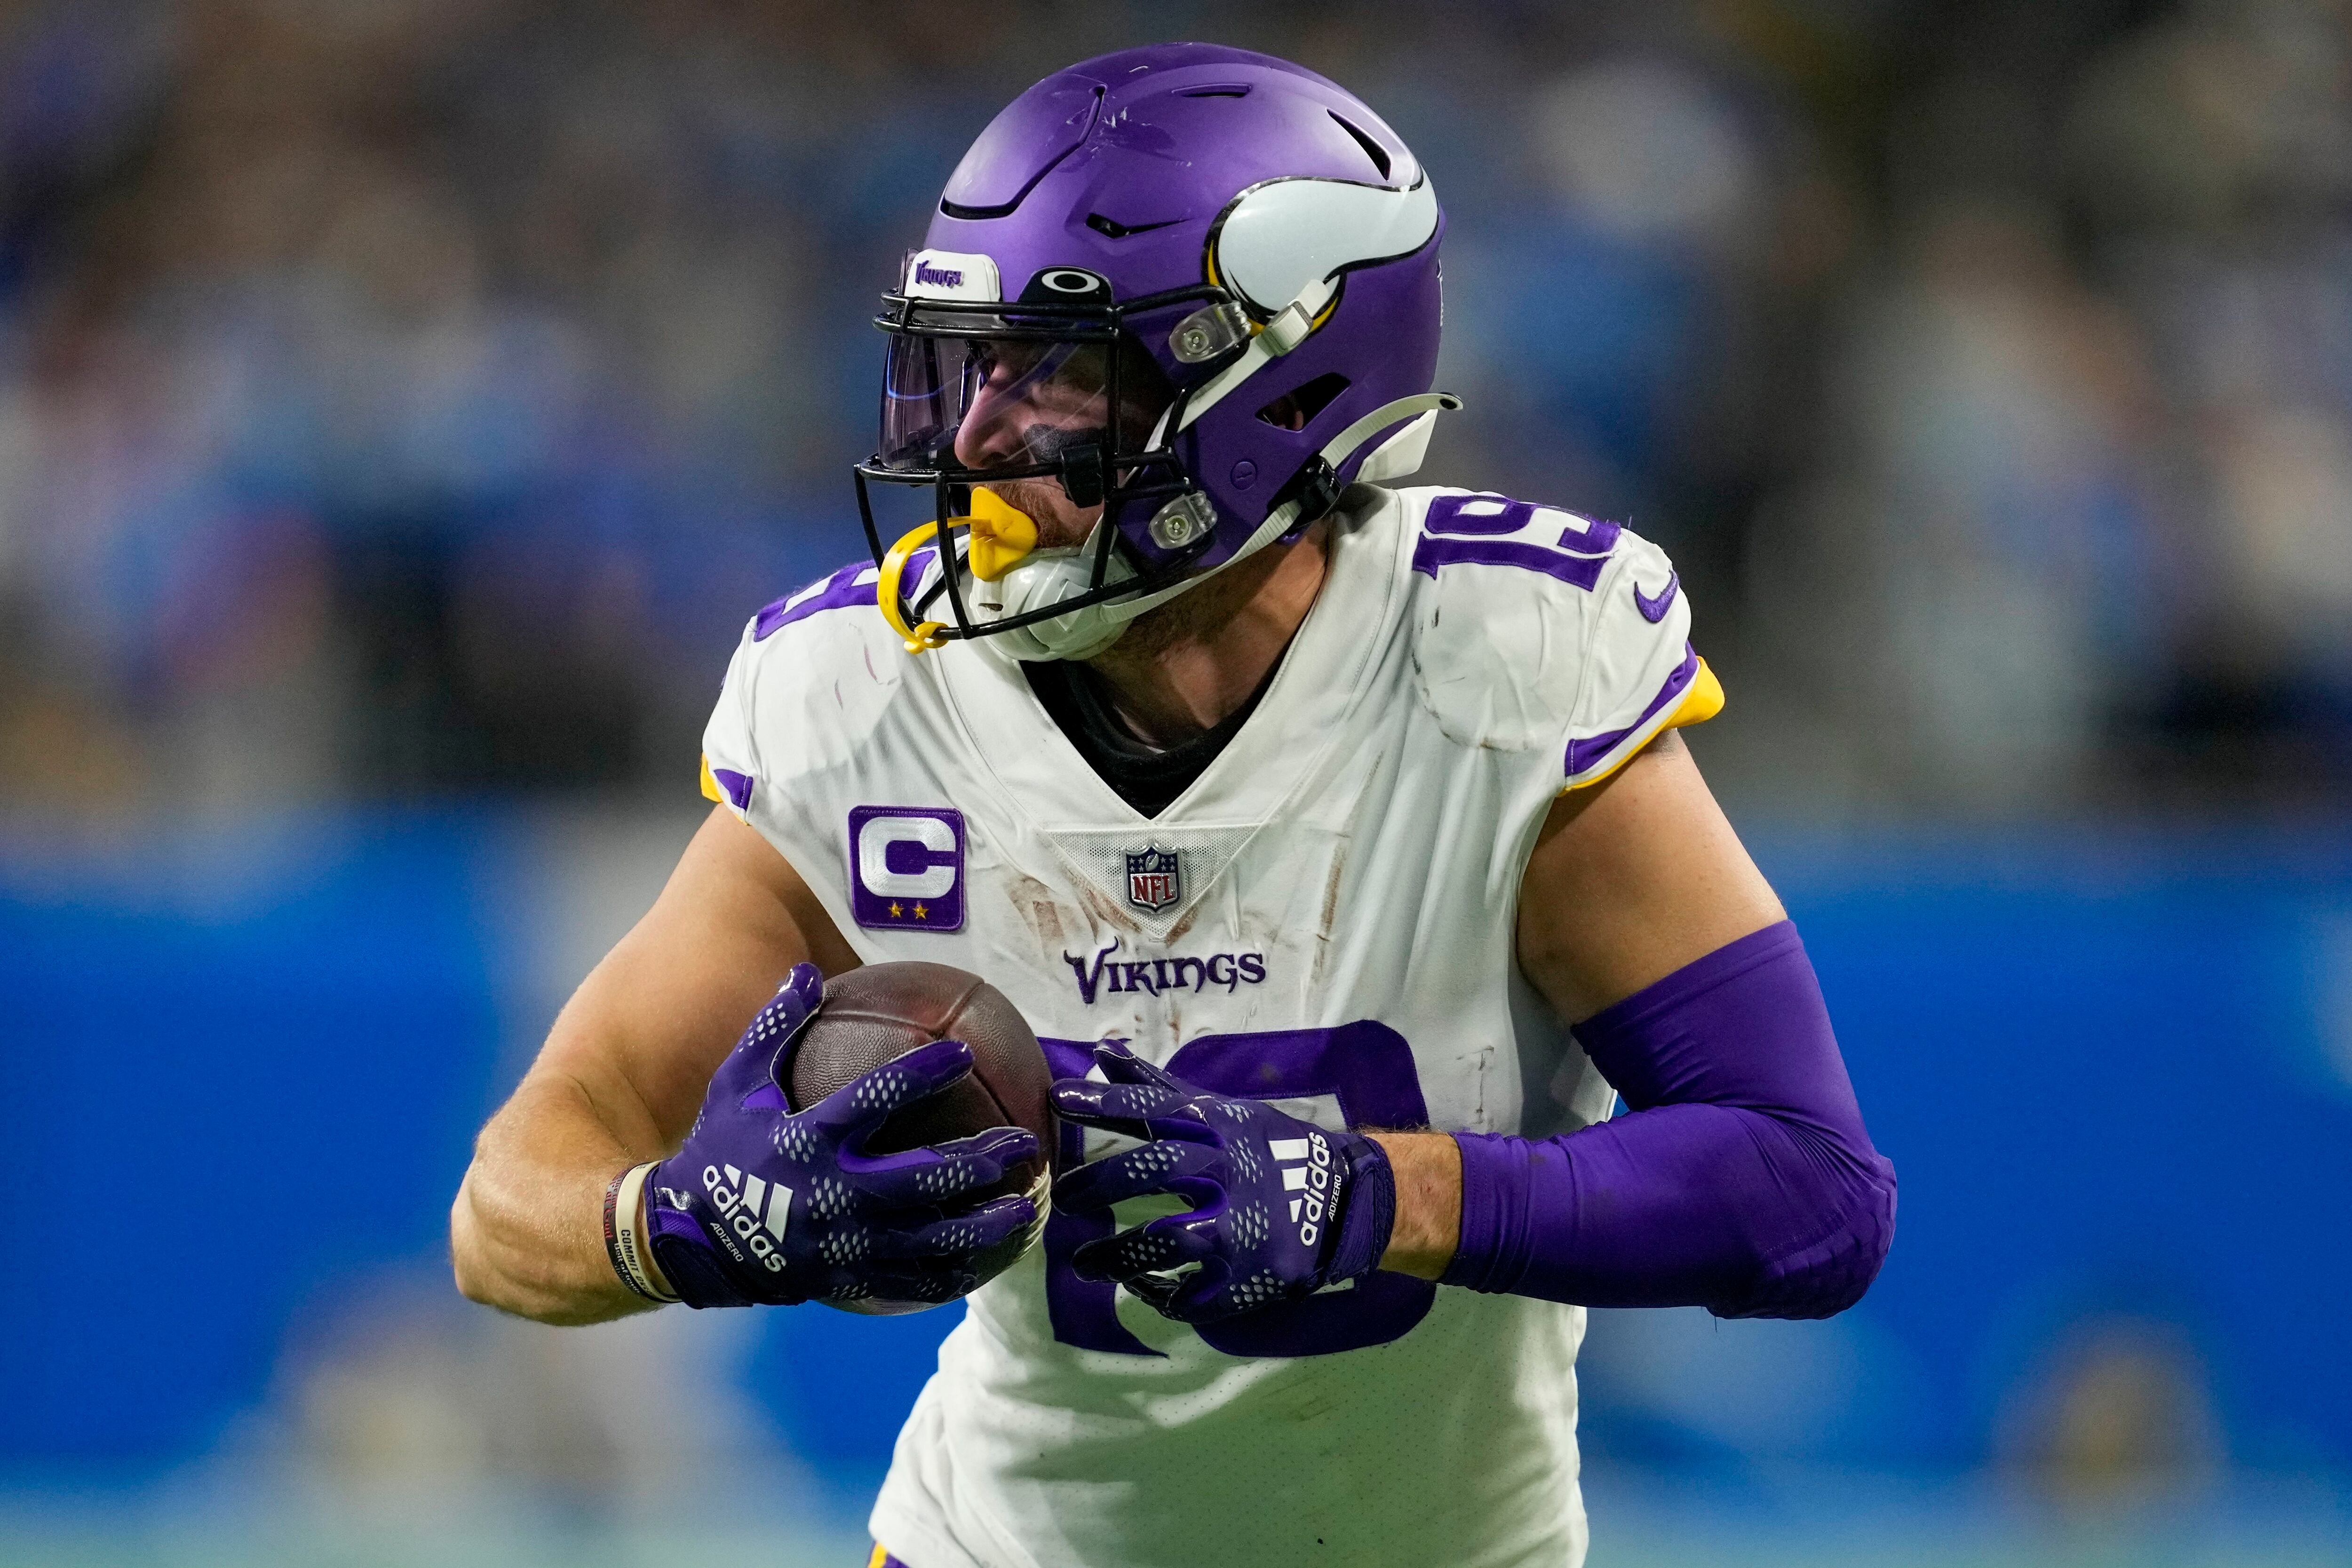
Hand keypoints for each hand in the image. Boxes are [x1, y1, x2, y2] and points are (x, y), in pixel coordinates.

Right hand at [645, 964, 1039, 1308]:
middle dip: (979, 1161)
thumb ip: (774, 1028)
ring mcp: (843, 1243)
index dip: (921, 1073)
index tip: (962, 1050)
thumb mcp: (736, 1084)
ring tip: (1025, 1209)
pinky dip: (953, 1275)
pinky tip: (988, 1263)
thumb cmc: (719, 1149)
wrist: (687, 1239)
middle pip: (922, 1177)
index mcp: (809, 1139)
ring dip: (982, 1226)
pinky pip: (910, 1282)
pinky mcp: (846, 1279)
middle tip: (1023, 1142)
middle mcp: (833, 1193)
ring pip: (928, 1238)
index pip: (875, 1098)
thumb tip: (805, 971)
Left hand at [1050, 1044, 1394, 1322]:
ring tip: (1085, 1263)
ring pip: (1167, 1241)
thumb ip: (1157, 1090)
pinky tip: (1138, 1287)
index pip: (1154, 1110)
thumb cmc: (1269, 1152)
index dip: (1106, 1103)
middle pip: (1157, 1170)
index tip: (1057, 1098)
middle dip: (1104, 1182)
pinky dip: (1158, 1294)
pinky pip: (1189, 1295)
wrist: (1342, 1205)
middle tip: (1065, 1198)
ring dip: (1118, 1255)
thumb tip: (1104, 1052)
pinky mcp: (1244, 1280)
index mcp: (1220, 1130)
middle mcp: (1228, 1174)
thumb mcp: (1221, 1112)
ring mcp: (1238, 1231)